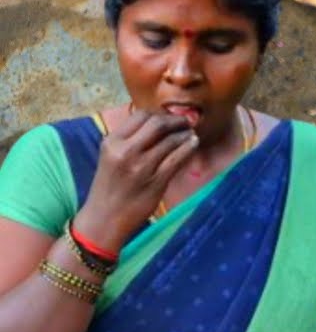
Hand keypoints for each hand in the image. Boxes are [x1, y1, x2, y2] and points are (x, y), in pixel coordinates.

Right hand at [76, 111, 198, 249]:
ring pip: (171, 140)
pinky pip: (178, 158)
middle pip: (158, 123)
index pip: (141, 115)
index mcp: (112, 142)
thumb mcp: (111, 156)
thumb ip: (130, 140)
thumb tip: (158, 123)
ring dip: (185, 134)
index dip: (160, 114)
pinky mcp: (156, 180)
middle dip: (176, 120)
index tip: (169, 117)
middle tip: (185, 122)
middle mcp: (125, 151)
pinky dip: (189, 148)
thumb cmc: (110, 186)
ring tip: (191, 134)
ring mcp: (142, 166)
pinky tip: (193, 144)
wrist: (105, 218)